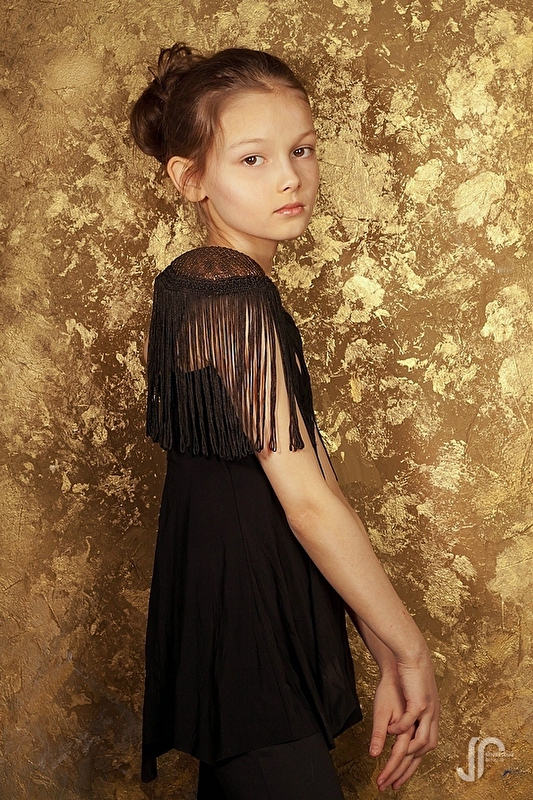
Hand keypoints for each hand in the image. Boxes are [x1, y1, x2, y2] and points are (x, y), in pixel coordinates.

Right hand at [369, 656, 438, 790]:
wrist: (411, 655)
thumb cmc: (406, 678)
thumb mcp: (402, 703)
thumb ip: (399, 722)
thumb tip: (392, 736)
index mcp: (430, 719)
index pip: (422, 752)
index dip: (409, 768)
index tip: (395, 783)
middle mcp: (432, 718)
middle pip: (422, 752)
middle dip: (406, 770)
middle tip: (390, 782)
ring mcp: (428, 711)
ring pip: (422, 742)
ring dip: (405, 751)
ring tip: (390, 756)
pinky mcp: (421, 701)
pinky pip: (412, 720)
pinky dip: (400, 728)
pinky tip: (390, 730)